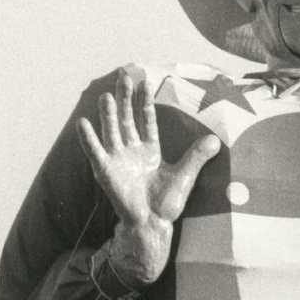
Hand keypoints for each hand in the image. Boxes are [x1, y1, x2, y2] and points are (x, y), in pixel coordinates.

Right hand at [77, 67, 219, 284]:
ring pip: (112, 131)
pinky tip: (83, 123)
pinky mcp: (106, 172)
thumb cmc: (167, 203)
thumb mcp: (185, 176)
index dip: (145, 101)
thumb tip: (216, 141)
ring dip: (109, 114)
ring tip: (107, 96)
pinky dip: (89, 139)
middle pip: (127, 119)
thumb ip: (197, 157)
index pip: (146, 119)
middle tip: (123, 76)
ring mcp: (118, 160)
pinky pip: (96, 152)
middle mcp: (132, 151)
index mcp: (149, 149)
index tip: (144, 82)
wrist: (153, 224)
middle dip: (126, 98)